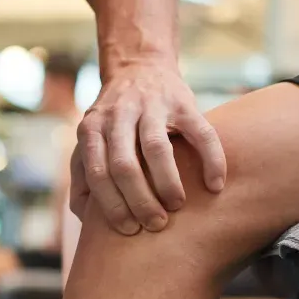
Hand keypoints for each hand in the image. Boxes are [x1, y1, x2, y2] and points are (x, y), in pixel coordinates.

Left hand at [71, 54, 225, 233]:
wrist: (139, 68)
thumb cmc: (113, 120)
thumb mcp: (90, 139)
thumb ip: (82, 174)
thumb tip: (86, 217)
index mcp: (92, 129)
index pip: (97, 173)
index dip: (112, 205)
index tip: (129, 230)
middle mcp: (118, 115)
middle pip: (124, 165)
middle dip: (139, 201)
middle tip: (155, 225)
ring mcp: (151, 106)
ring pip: (157, 148)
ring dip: (167, 183)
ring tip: (176, 207)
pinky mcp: (183, 102)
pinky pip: (201, 133)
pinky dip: (211, 159)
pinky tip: (215, 185)